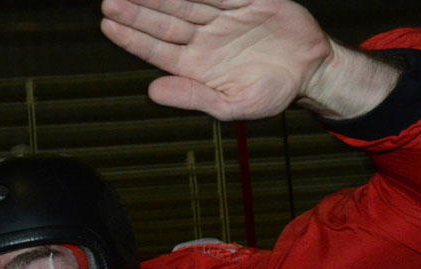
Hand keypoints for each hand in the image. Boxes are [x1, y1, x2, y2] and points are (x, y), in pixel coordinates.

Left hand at [101, 0, 332, 120]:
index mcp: (196, 65)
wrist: (312, 72)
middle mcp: (204, 38)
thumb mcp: (230, 105)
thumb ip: (192, 97)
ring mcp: (224, 16)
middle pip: (164, 21)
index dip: (132, 37)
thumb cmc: (271, 93)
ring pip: (186, 0)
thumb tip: (153, 92)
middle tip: (109, 0)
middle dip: (137, 10)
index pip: (156, 49)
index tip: (108, 25)